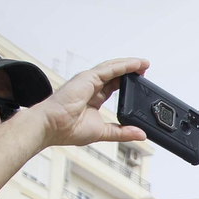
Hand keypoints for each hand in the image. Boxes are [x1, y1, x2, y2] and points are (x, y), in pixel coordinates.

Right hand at [31, 57, 149, 148]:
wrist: (52, 126)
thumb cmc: (67, 129)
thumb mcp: (103, 132)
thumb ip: (122, 132)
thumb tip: (140, 134)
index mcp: (92, 99)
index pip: (113, 87)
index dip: (127, 84)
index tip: (140, 84)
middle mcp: (90, 87)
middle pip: (115, 75)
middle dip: (131, 72)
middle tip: (146, 70)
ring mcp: (88, 81)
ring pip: (113, 68)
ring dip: (129, 65)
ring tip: (144, 64)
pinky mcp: (88, 78)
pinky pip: (110, 69)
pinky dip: (123, 65)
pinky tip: (135, 64)